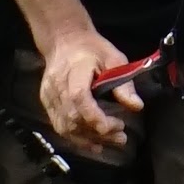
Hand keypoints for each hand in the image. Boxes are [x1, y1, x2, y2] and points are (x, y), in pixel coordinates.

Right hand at [36, 27, 140, 161]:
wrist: (64, 40)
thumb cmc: (92, 48)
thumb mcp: (114, 59)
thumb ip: (123, 84)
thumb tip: (137, 107)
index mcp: (74, 69)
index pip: (79, 98)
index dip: (95, 117)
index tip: (117, 126)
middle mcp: (57, 85)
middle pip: (73, 116)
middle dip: (98, 132)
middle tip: (121, 137)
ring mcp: (49, 95)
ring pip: (64, 126)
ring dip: (88, 139)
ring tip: (111, 141)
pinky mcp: (46, 103)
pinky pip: (59, 126)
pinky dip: (76, 138)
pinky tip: (94, 143)